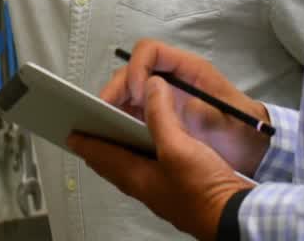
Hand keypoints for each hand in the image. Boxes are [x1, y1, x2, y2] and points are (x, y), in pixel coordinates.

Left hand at [68, 74, 254, 239]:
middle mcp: (143, 184)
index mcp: (135, 176)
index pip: (100, 155)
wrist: (235, 216)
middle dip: (100, 144)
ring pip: (131, 164)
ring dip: (121, 147)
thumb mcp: (178, 146)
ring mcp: (161, 188)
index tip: (69, 131)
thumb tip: (150, 86)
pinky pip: (151, 166)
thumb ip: (161, 115)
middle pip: (113, 162)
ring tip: (118, 128)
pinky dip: (144, 151)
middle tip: (90, 126)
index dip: (84, 140)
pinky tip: (154, 141)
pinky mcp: (178, 188)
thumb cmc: (202, 187)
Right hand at [101, 39, 271, 175]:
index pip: (150, 51)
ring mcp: (162, 97)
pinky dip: (120, 119)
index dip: (137, 67)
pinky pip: (132, 111)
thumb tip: (166, 101)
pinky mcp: (158, 116)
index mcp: (187, 70)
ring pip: (128, 91)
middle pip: (132, 70)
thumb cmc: (241, 128)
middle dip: (117, 88)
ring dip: (115, 105)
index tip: (137, 95)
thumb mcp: (224, 121)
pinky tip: (115, 136)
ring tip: (105, 127)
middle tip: (107, 114)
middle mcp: (169, 78)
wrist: (252, 149)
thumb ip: (199, 111)